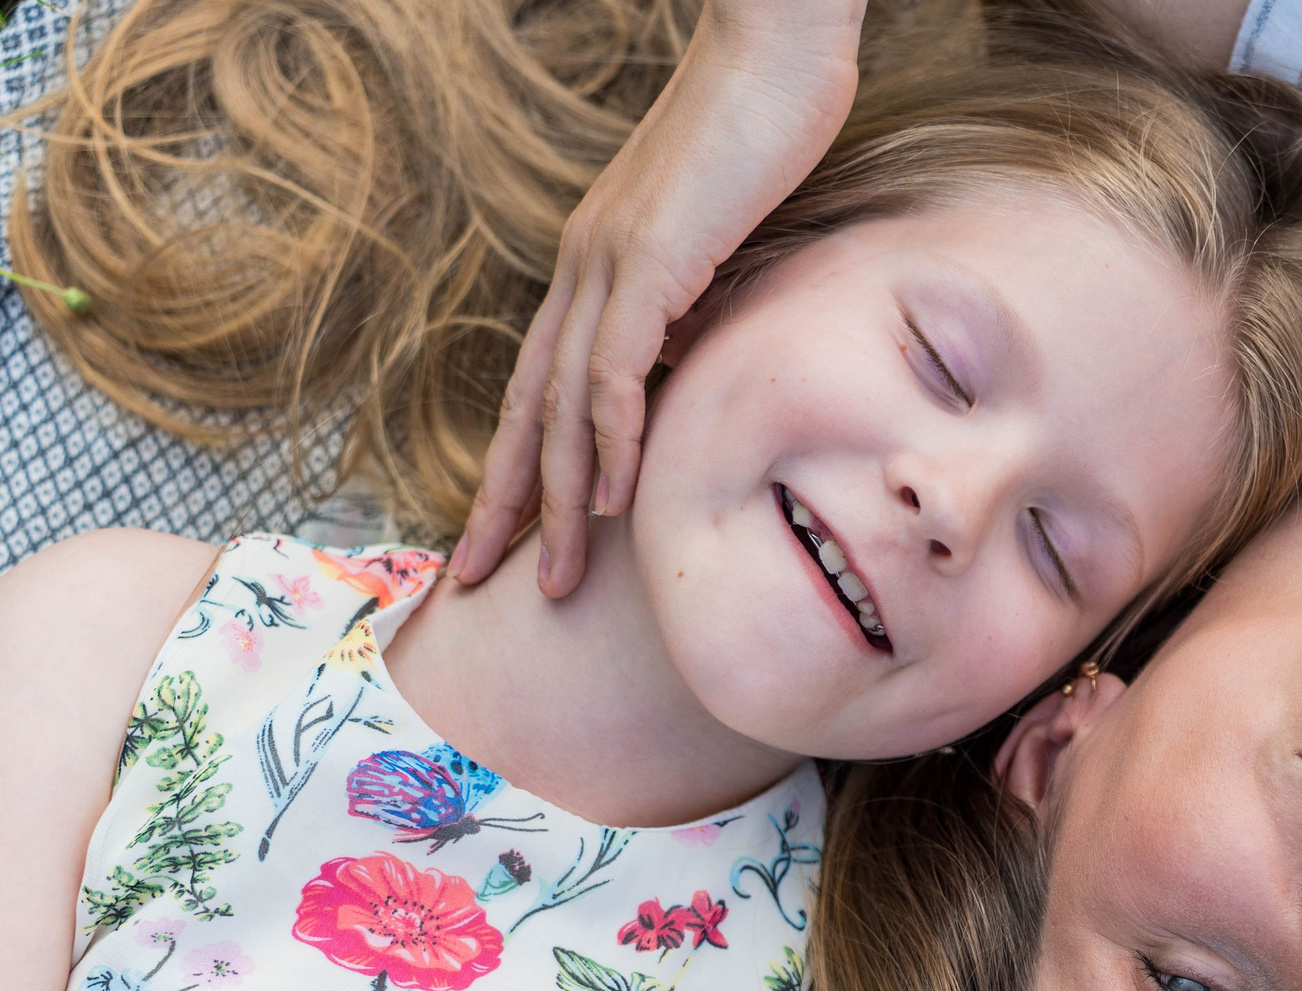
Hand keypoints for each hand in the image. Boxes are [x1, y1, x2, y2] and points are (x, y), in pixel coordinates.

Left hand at [447, 0, 864, 595]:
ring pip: (561, 408)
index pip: (544, 385)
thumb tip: (707, 363)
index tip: (512, 533)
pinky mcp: (649, 260)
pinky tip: (606, 500)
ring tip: (549, 577)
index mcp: (598, 265)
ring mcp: (608, 264)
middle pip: (528, 410)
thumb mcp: (732, 236)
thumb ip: (707, 299)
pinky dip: (607, 442)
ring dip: (554, 503)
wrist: (776, 46)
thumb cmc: (769, 128)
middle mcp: (583, 268)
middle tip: (480, 580)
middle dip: (503, 505)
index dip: (522, 465)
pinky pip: (615, 371)